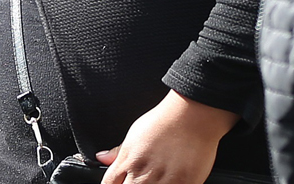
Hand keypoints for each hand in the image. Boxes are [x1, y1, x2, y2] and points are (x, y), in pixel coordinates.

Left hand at [95, 91, 237, 183]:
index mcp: (128, 161)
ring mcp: (162, 181)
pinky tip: (170, 181)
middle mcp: (142, 174)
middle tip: (141, 179)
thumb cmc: (164, 121)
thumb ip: (118, 152)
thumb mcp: (134, 134)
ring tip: (155, 179)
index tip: (121, 182)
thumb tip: (101, 158)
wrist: (192, 116)